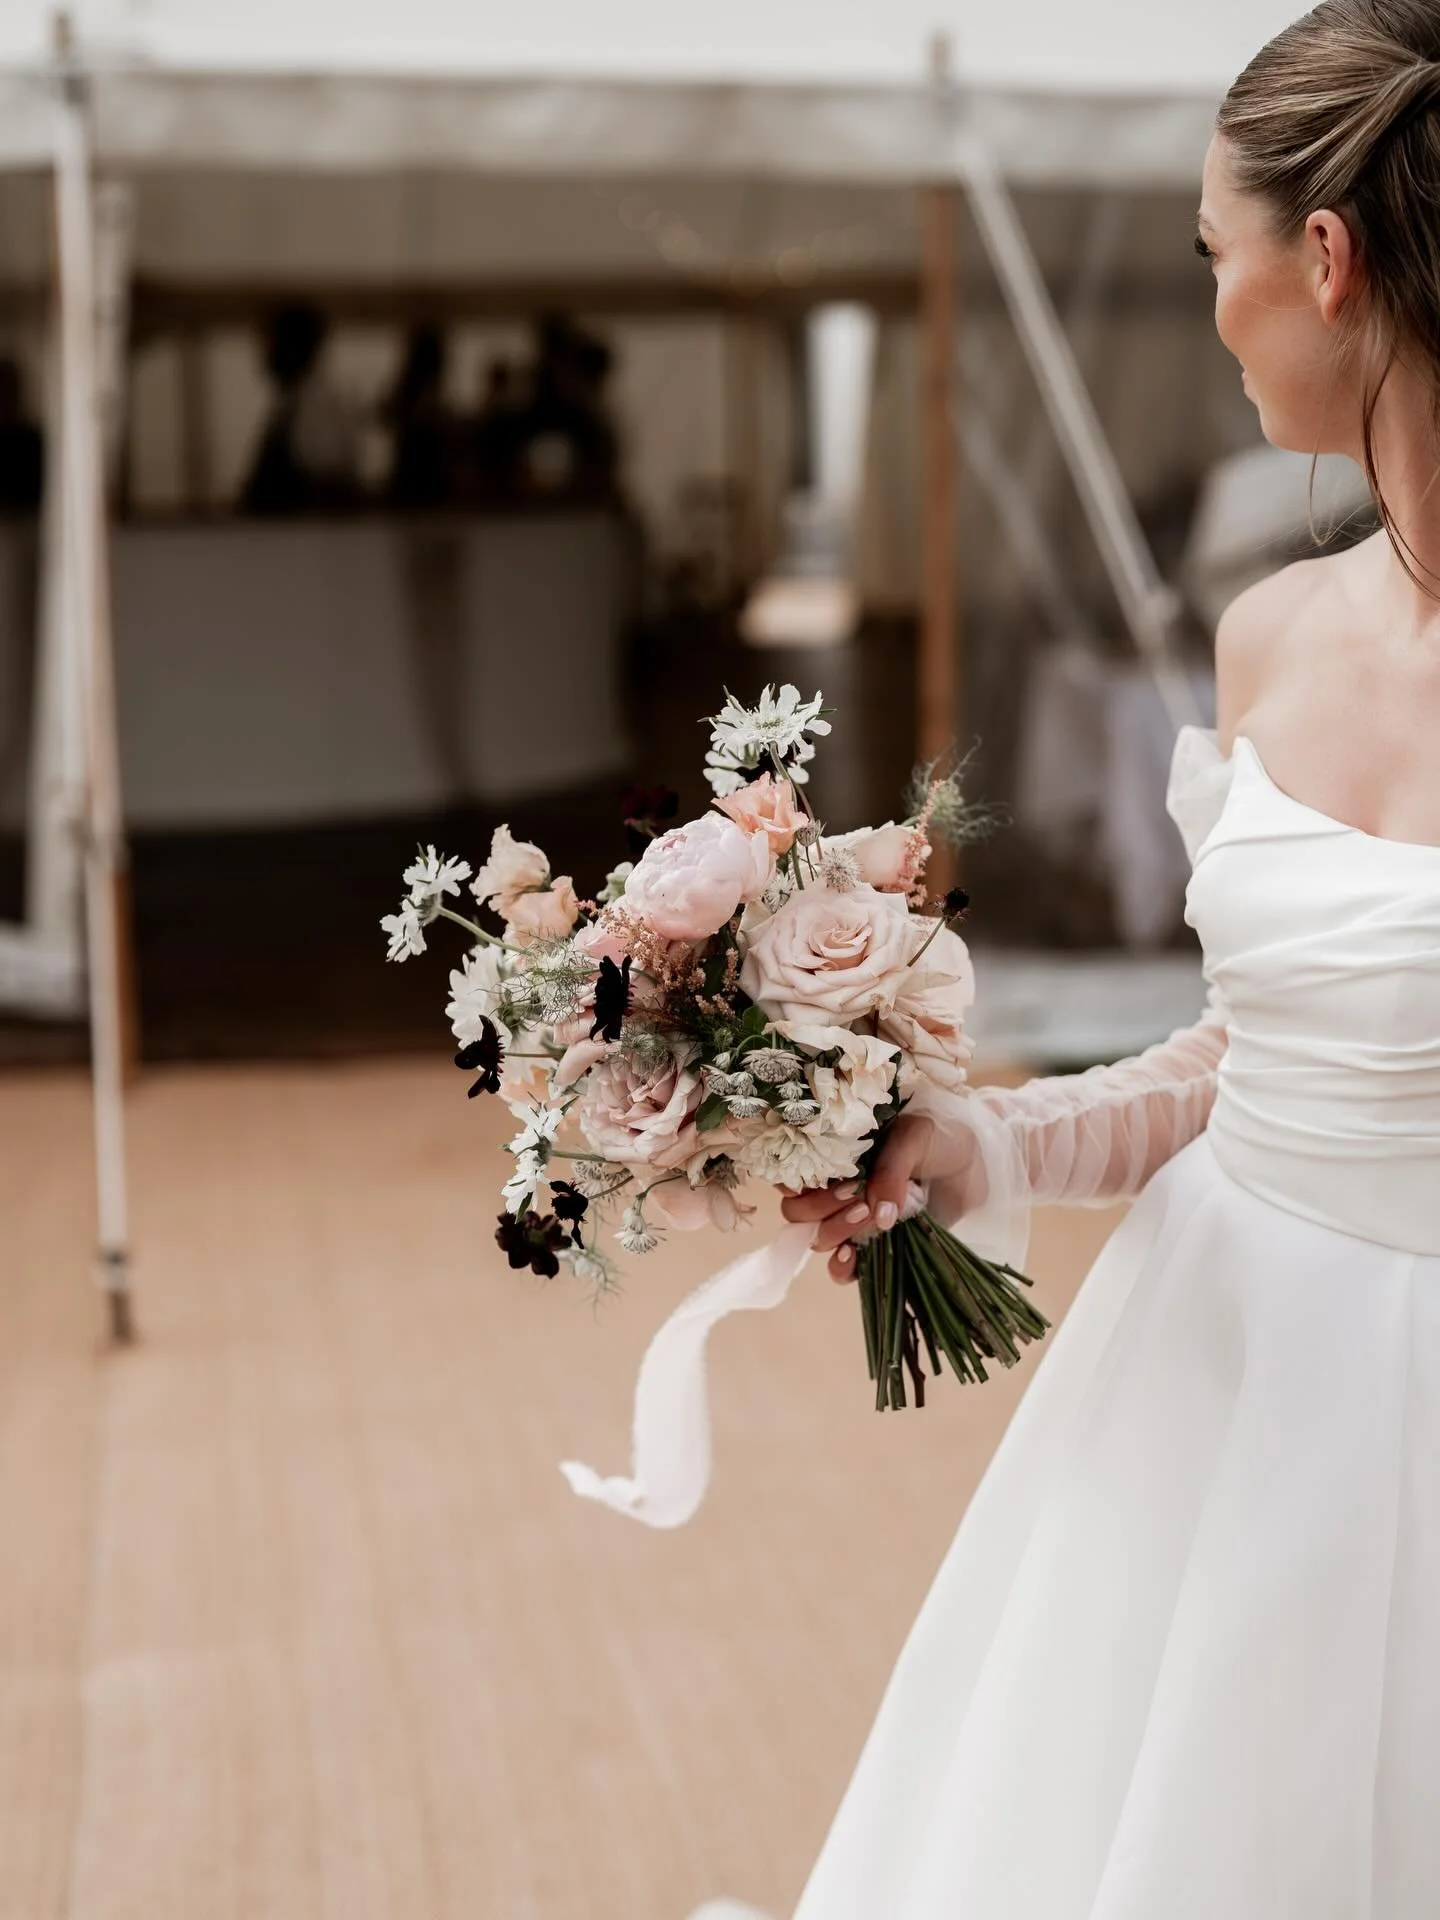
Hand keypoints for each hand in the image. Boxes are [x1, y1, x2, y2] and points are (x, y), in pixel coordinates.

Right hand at [779, 1113, 938, 1282]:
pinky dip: (841, 1268)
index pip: (790, 1174)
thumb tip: (878, 1215)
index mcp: (834, 1157)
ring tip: (868, 1215)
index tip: (824, 1178)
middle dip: (820, 1208)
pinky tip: (854, 1255)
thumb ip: (889, 1170)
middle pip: (797, 1212)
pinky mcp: (874, 1249)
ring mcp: (853, 1222)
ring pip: (818, 1238)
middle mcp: (835, 1191)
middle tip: (855, 1196)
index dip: (795, 1182)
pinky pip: (842, 1271)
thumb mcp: (913, 1139)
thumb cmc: (939, 1140)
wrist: (975, 1164)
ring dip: (836, 1230)